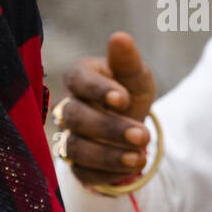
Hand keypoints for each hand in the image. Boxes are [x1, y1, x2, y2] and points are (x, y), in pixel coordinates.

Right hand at [59, 32, 156, 187]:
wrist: (129, 128)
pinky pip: (83, 173)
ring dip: (109, 155)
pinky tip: (131, 168)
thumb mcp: (136, 77)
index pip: (79, 80)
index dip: (98, 90)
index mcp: (80, 78)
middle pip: (76, 118)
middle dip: (109, 128)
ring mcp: (69, 138)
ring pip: (76, 149)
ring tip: (140, 156)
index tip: (123, 98)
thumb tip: (120, 37)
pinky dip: (107, 173)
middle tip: (143, 135)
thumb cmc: (128, 93)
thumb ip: (127, 61)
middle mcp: (68, 108)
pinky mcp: (77, 165)